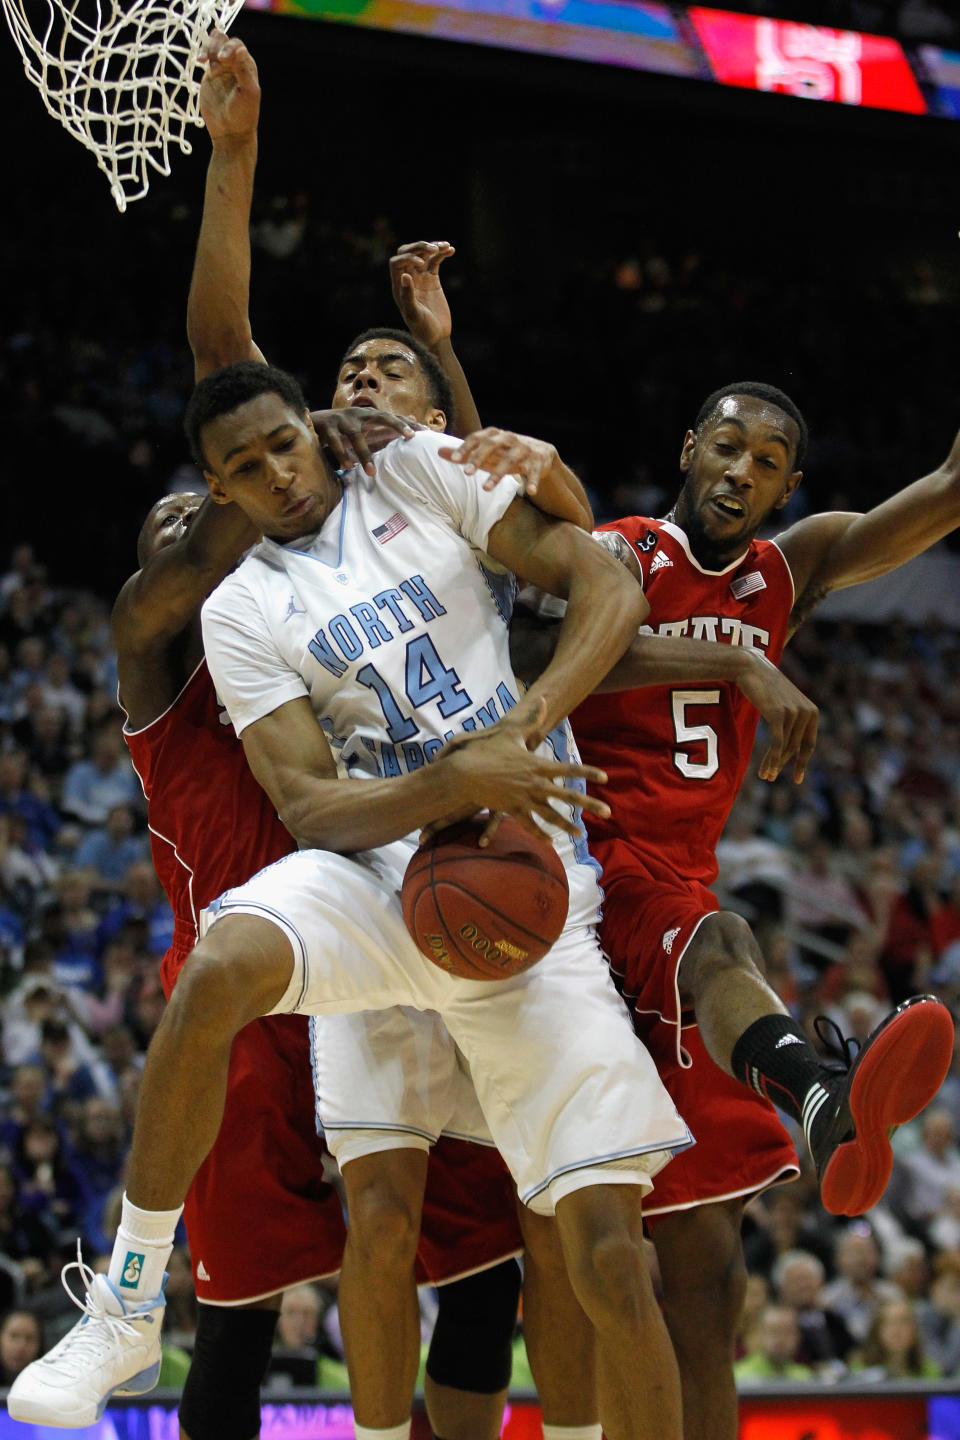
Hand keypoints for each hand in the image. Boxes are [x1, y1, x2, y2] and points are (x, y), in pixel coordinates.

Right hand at [198, 31, 260, 144]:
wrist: (230, 133)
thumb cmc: (243, 114)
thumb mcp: (248, 92)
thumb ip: (243, 70)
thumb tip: (240, 48)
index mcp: (247, 66)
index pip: (237, 46)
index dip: (228, 48)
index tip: (222, 59)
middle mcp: (234, 65)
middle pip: (223, 42)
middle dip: (216, 46)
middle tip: (213, 63)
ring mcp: (221, 69)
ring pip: (213, 47)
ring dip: (208, 49)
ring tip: (204, 62)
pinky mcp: (209, 76)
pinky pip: (206, 58)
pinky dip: (202, 55)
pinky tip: (200, 61)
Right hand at [310, 408, 417, 475]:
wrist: (312, 423)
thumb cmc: (343, 429)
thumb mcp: (364, 427)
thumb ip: (385, 427)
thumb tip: (412, 421)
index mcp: (368, 415)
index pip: (391, 417)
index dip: (407, 423)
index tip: (424, 432)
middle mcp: (357, 414)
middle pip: (381, 417)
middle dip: (397, 425)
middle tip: (410, 437)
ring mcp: (341, 420)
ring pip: (356, 436)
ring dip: (364, 455)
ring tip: (371, 472)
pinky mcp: (326, 428)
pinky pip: (335, 443)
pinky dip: (341, 455)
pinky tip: (348, 466)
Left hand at [390, 241, 454, 347]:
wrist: (436, 337)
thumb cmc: (422, 329)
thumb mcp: (414, 314)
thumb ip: (408, 296)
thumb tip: (405, 276)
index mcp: (398, 286)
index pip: (397, 262)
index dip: (408, 258)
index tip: (421, 264)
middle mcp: (407, 279)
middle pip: (408, 253)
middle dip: (419, 247)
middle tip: (433, 248)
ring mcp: (420, 278)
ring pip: (423, 255)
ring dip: (433, 247)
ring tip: (445, 246)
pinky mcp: (432, 279)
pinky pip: (436, 261)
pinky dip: (442, 254)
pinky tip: (451, 250)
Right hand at [427, 698, 609, 844]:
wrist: (466, 771)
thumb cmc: (488, 750)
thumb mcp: (511, 732)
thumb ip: (532, 718)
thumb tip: (543, 698)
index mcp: (538, 765)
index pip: (569, 768)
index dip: (588, 772)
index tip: (605, 777)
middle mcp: (536, 783)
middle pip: (568, 795)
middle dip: (589, 804)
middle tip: (608, 812)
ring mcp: (525, 798)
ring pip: (551, 815)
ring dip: (567, 825)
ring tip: (580, 833)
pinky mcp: (512, 809)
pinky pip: (529, 824)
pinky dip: (540, 834)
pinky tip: (551, 842)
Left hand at [439, 428, 556, 498]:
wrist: (540, 452)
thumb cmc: (505, 453)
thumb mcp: (486, 453)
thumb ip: (465, 453)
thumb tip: (438, 451)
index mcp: (494, 435)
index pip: (477, 438)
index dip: (465, 448)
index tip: (454, 460)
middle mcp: (509, 439)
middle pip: (492, 445)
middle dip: (479, 458)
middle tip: (466, 473)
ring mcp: (524, 449)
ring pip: (511, 460)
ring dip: (498, 474)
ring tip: (485, 489)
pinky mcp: (538, 461)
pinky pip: (535, 471)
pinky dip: (533, 481)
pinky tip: (530, 492)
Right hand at [737, 651, 818, 783]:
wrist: (751, 668)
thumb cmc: (765, 687)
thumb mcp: (783, 704)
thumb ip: (791, 720)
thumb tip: (791, 747)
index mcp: (813, 712)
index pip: (808, 744)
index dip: (802, 763)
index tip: (797, 779)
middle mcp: (807, 712)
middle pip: (795, 748)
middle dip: (782, 765)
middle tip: (770, 778)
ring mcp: (794, 713)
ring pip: (785, 748)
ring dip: (774, 765)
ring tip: (765, 776)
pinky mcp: (779, 714)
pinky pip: (777, 744)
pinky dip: (772, 760)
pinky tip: (767, 771)